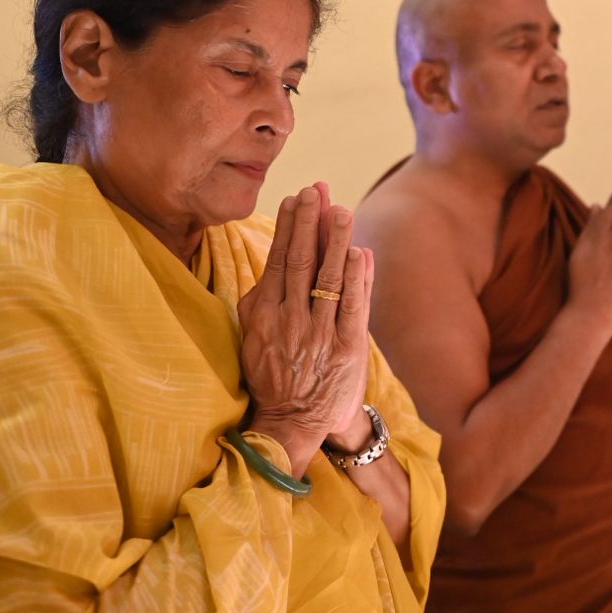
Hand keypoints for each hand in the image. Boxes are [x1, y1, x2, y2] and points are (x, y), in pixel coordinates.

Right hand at [239, 183, 373, 475]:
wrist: (290, 422)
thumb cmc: (271, 372)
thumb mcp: (254, 332)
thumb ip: (264, 294)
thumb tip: (278, 252)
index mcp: (262, 314)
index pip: (277, 260)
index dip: (286, 227)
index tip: (293, 198)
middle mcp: (288, 321)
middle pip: (300, 262)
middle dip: (308, 223)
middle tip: (315, 190)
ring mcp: (318, 335)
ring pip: (326, 279)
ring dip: (334, 241)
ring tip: (339, 209)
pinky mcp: (345, 350)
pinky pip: (351, 307)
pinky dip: (355, 278)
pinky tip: (357, 251)